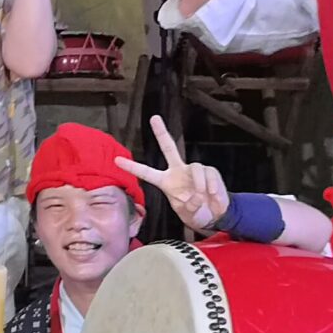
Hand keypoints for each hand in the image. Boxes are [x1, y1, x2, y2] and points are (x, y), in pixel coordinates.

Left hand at [114, 114, 233, 233]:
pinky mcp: (209, 171)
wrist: (215, 215)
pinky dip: (212, 186)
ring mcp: (193, 170)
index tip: (116, 160)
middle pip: (169, 147)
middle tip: (154, 118)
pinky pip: (209, 174)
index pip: (147, 173)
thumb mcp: (188, 214)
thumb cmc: (196, 213)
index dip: (132, 167)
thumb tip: (196, 195)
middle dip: (161, 132)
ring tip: (203, 198)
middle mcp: (178, 171)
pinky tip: (213, 196)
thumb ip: (189, 206)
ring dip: (200, 185)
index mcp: (166, 182)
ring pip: (196, 167)